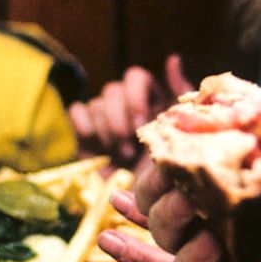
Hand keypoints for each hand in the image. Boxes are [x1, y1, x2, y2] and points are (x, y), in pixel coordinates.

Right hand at [67, 55, 190, 166]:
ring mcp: (104, 117)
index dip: (135, 97)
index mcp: (150, 100)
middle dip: (120, 118)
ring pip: (96, 102)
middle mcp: (126, 104)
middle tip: (128, 145)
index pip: (135, 76)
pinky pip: (77, 111)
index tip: (141, 124)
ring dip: (107, 130)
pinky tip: (100, 148)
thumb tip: (174, 58)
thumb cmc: (171, 170)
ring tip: (121, 154)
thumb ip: (181, 93)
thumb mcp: (183, 130)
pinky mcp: (85, 132)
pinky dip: (87, 127)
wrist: (149, 203)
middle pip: (113, 89)